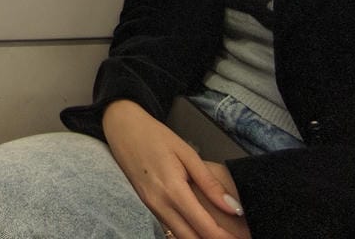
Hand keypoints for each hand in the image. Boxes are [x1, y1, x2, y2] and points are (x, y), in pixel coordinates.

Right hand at [102, 100, 245, 238]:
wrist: (121, 128)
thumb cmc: (154, 135)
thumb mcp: (187, 153)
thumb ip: (210, 183)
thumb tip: (233, 207)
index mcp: (173, 190)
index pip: (205, 226)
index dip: (225, 238)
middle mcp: (159, 204)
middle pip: (192, 238)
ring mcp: (151, 207)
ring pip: (180, 236)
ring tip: (221, 235)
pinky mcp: (147, 205)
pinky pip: (170, 227)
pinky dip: (187, 232)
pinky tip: (200, 228)